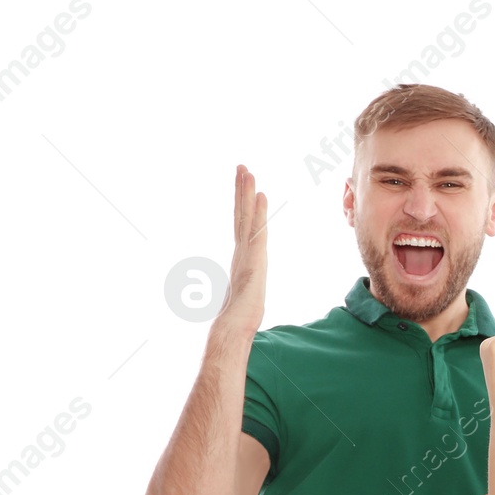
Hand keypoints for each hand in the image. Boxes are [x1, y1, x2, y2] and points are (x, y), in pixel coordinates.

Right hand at [217, 165, 267, 333]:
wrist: (233, 326)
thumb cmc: (240, 317)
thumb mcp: (248, 297)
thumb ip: (247, 290)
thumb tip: (245, 296)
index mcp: (241, 257)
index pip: (242, 225)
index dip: (242, 205)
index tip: (244, 186)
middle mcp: (241, 251)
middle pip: (241, 214)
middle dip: (241, 190)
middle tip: (241, 167)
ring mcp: (245, 253)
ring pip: (246, 216)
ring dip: (246, 192)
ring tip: (247, 171)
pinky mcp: (252, 258)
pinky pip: (255, 229)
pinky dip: (257, 211)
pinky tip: (260, 195)